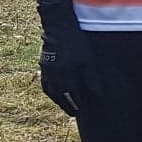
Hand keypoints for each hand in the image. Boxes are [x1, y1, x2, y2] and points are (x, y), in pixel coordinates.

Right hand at [36, 0, 95, 116]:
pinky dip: (51, 92)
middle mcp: (54, 75)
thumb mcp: (88, 59)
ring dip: (58, 101)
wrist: (58, 28)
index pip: (73, 94)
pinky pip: (45, 84)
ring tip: (65, 107)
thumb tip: (98, 94)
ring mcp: (46, 71)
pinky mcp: (43, 66)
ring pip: (51, 92)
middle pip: (61, 96)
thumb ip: (92, 78)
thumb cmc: (76, 42)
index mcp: (66, 73)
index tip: (84, 109)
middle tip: (75, 114)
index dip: (78, 103)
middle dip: (68, 106)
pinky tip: (55, 95)